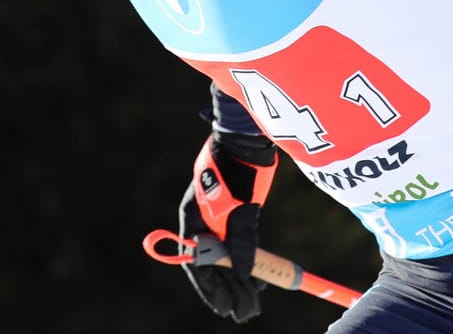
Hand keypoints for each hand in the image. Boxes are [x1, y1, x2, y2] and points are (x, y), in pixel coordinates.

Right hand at [177, 130, 277, 321]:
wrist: (249, 138)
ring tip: (253, 304)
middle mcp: (204, 222)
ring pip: (228, 258)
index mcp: (193, 219)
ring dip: (240, 281)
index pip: (196, 264)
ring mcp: (220, 219)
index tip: (223, 310)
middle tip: (244, 313)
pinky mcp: (237, 215)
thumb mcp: (239, 208)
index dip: (210, 290)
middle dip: (228, 291)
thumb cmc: (238, 168)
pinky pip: (239, 247)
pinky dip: (247, 263)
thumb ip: (240, 240)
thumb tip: (242, 272)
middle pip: (213, 265)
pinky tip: (258, 279)